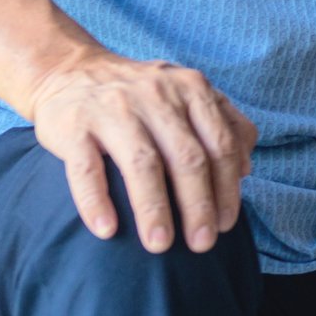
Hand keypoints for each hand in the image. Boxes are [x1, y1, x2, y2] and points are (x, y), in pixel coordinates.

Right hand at [25, 48, 258, 253]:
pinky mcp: (73, 126)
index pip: (220, 143)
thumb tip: (245, 169)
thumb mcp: (187, 94)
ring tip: (159, 246)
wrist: (70, 70)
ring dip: (154, 209)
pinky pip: (86, 169)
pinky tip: (107, 231)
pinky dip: (96, 202)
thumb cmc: (141, 95)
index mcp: (191, 89)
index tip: (227, 225)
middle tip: (202, 244)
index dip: (227, 188)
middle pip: (187, 157)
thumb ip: (225, 122)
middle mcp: (156, 95)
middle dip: (199, 205)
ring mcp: (113, 109)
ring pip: (142, 163)